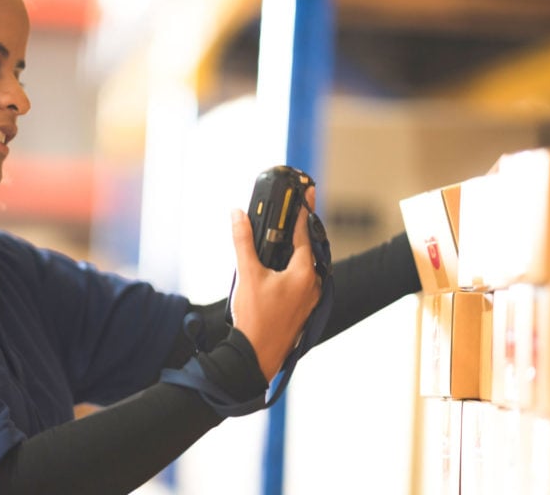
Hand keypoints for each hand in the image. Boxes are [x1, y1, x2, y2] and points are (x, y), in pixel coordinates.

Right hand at [228, 186, 320, 380]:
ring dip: (294, 251)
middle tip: (291, 213)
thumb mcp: (247, 274)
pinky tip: (278, 267)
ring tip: (281, 238)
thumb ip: (243, 241)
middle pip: (307, 248)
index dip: (303, 211)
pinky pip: (301, 280)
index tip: (306, 192)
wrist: (255, 356)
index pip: (305, 234)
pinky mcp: (303, 309)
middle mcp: (311, 285)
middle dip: (298, 231)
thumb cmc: (255, 319)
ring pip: (305, 265)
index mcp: (303, 274)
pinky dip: (292, 268)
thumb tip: (238, 215)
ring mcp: (309, 298)